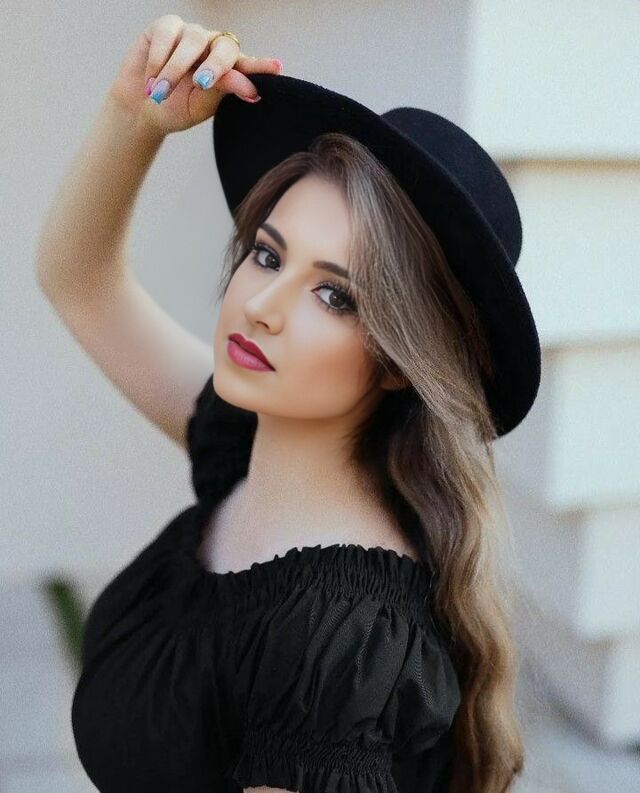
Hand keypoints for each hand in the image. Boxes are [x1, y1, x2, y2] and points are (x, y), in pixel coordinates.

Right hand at [108, 14, 282, 135]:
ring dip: (175, 69)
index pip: (247, 65)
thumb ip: (223, 92)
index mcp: (228, 69)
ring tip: (160, 93)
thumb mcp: (200, 106)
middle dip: (214, 65)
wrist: (140, 108)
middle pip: (224, 46)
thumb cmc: (175, 109)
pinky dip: (158, 59)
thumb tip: (249, 86)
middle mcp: (212, 47)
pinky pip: (166, 34)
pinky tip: (151, 80)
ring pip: (192, 40)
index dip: (260, 66)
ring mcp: (190, 34)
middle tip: (202, 85)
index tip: (277, 68)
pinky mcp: (165, 27)